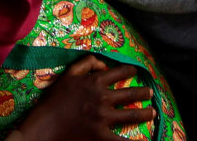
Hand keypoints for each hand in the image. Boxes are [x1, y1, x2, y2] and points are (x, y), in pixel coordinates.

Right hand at [13, 56, 155, 140]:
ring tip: (153, 113)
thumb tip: (103, 63)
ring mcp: (103, 117)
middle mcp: (102, 98)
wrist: (42, 127)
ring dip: (146, 113)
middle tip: (151, 93)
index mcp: (94, 82)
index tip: (135, 72)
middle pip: (129, 94)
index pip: (117, 73)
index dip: (129, 72)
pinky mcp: (100, 136)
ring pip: (132, 114)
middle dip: (143, 93)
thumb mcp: (67, 75)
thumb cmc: (52, 101)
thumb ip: (85, 64)